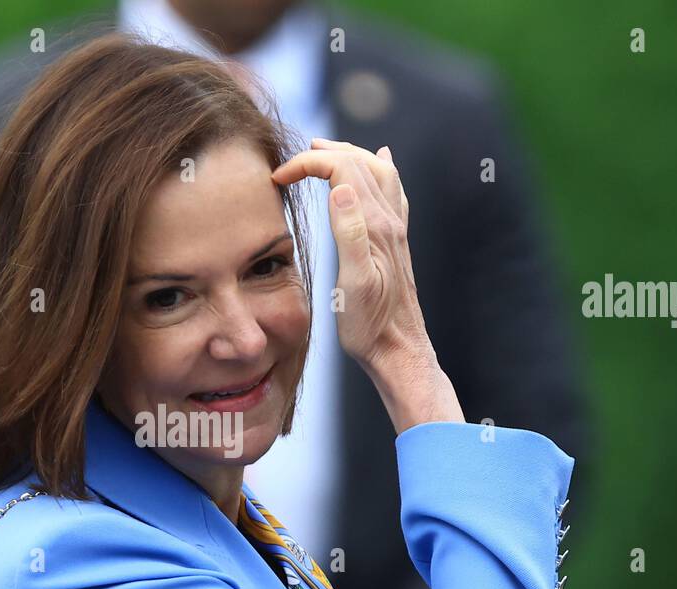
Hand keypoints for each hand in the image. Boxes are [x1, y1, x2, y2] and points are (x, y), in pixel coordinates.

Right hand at [271, 139, 463, 431]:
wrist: (399, 350)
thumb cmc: (369, 326)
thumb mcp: (353, 284)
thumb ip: (349, 233)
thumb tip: (342, 187)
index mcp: (373, 226)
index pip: (341, 169)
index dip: (306, 164)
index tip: (277, 179)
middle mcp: (388, 221)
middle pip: (359, 162)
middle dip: (324, 153)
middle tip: (294, 160)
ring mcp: (396, 230)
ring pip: (378, 172)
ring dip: (351, 154)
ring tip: (328, 150)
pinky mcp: (397, 242)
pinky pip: (393, 192)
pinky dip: (382, 170)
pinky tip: (382, 162)